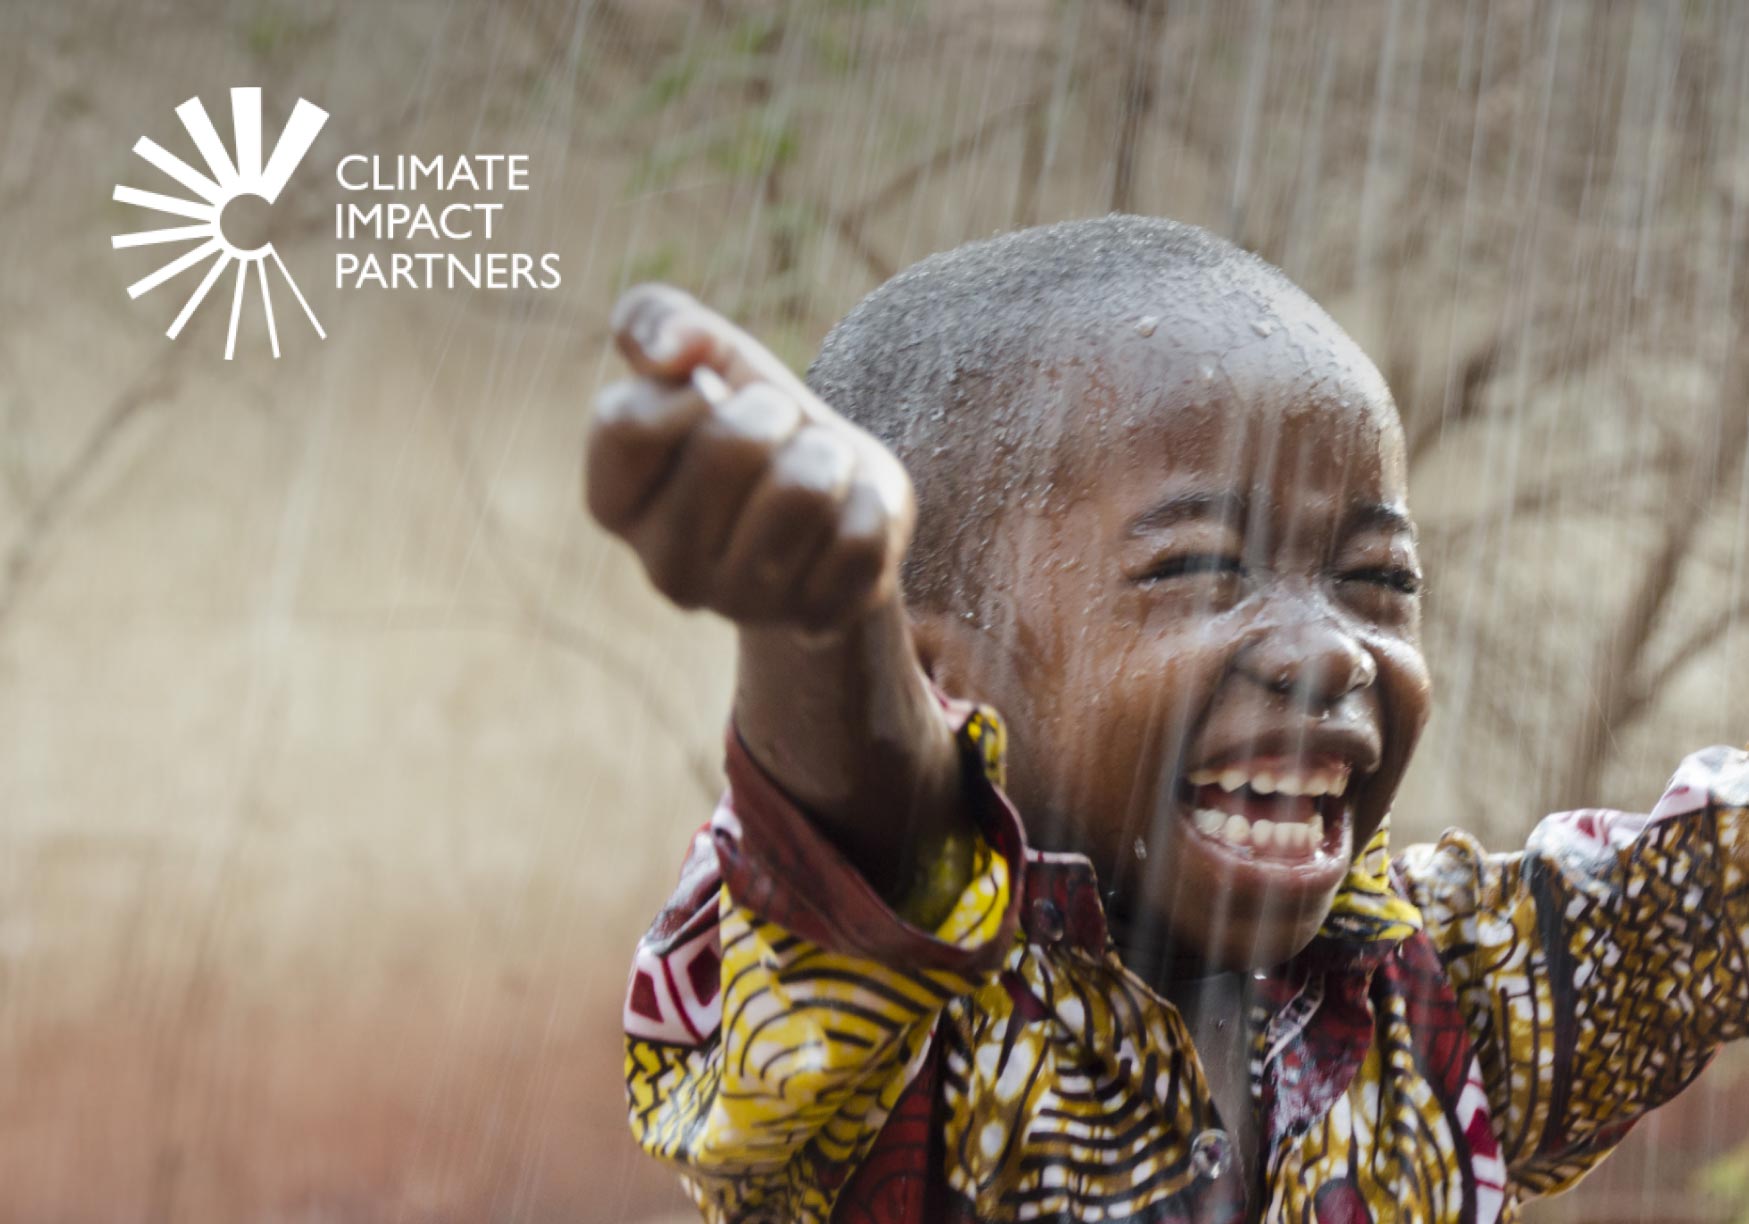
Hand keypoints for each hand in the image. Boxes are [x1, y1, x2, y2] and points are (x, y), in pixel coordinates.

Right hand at [586, 284, 914, 632]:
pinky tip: (844, 518)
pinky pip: (859, 536)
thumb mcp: (708, 357)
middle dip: (774, 412)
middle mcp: (664, 568)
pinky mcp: (813, 620)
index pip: (626, 424)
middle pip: (729, 446)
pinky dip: (869, 503)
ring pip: (804, 489)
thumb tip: (666, 348)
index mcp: (613, 503)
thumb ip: (661, 322)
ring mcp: (739, 605)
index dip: (686, 388)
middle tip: (778, 429)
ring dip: (828, 453)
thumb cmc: (756, 423)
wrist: (835, 499)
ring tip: (816, 470)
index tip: (711, 391)